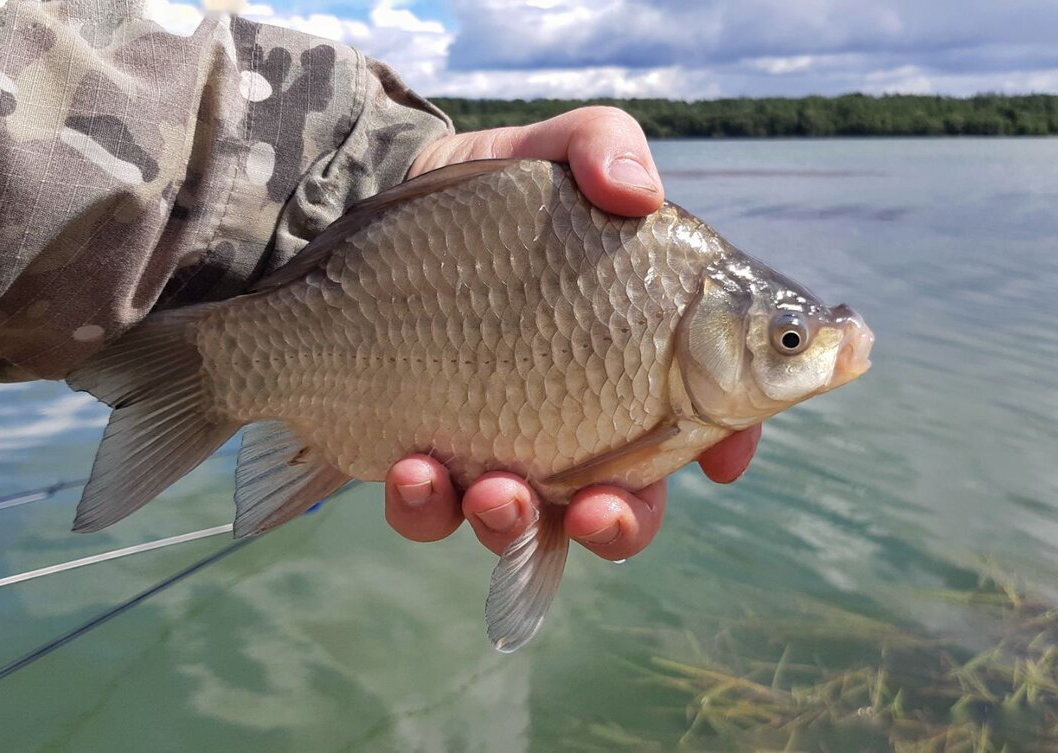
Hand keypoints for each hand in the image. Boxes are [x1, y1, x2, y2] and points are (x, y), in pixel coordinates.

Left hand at [384, 107, 762, 559]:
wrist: (375, 214)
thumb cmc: (487, 194)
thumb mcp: (546, 151)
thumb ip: (603, 146)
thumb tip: (638, 192)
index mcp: (633, 358)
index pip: (705, 416)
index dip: (726, 445)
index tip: (723, 460)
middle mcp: (575, 419)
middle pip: (623, 506)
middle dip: (619, 526)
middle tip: (600, 513)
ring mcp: (499, 449)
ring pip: (525, 526)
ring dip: (514, 524)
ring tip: (491, 489)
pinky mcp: (425, 461)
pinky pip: (431, 513)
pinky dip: (426, 506)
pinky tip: (411, 467)